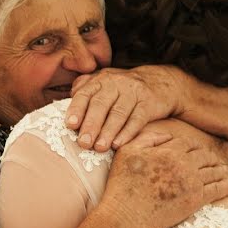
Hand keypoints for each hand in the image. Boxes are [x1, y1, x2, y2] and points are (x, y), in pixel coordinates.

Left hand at [65, 66, 186, 151]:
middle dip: (91, 125)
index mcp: (100, 80)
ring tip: (99, 148)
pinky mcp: (149, 102)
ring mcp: (134, 92)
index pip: (85, 94)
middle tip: (83, 143)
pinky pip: (137, 119)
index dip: (76, 109)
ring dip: (108, 132)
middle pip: (101, 104)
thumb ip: (85, 91)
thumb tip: (66, 105)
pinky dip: (127, 132)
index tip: (70, 125)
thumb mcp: (104, 84)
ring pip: (119, 113)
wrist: (162, 82)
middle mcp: (116, 83)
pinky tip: (118, 144)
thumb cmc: (124, 90)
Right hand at [100, 131, 227, 227]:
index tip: (196, 149)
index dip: (193, 145)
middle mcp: (184, 164)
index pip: (187, 143)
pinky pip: (217, 189)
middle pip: (204, 155)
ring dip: (220, 169)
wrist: (128, 215)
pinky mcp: (196, 200)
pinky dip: (225, 186)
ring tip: (224, 171)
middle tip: (213, 160)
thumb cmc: (123, 185)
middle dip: (210, 156)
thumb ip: (147, 138)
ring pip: (213, 171)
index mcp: (169, 151)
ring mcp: (192, 182)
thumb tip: (166, 135)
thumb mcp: (127, 152)